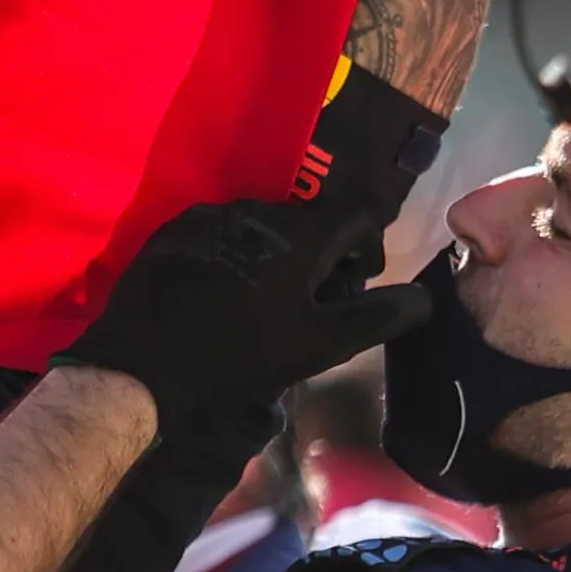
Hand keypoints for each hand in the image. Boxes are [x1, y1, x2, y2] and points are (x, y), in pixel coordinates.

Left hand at [55, 189, 432, 432]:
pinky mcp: (170, 234)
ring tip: (273, 303)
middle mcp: (252, 210)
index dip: (367, 245)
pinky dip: (236, 256)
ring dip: (277, 254)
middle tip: (318, 302)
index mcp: (297, 231)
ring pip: (261, 227)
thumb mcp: (321, 343)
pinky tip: (227, 296)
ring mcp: (206, 217)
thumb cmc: (244, 354)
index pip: (353, 214)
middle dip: (322, 254)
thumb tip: (423, 297)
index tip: (360, 280)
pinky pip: (220, 235)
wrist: (147, 362)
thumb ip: (376, 315)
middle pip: (306, 221)